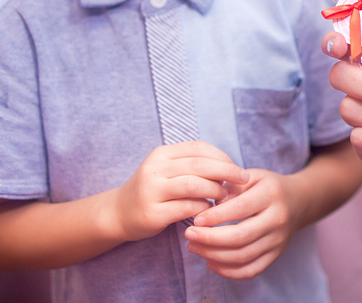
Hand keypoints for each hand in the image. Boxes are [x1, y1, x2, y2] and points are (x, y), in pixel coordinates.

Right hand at [112, 141, 248, 241]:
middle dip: (227, 171)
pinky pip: (187, 208)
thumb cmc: (153, 190)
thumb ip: (193, 165)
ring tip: (224, 196)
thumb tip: (231, 167)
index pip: (199, 147)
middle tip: (243, 179)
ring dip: (215, 190)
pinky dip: (203, 209)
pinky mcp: (153, 213)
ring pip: (194, 185)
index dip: (222, 156)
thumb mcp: (168, 169)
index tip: (236, 167)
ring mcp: (151, 191)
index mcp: (161, 153)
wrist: (118, 213)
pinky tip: (209, 211)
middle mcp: (155, 169)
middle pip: (200, 164)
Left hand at [184, 169, 296, 278]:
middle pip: (241, 237)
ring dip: (213, 255)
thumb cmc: (267, 186)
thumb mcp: (252, 176)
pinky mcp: (276, 255)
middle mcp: (277, 219)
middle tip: (189, 234)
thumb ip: (231, 186)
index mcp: (271, 195)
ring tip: (194, 247)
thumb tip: (209, 204)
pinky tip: (210, 262)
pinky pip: (251, 270)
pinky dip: (228, 271)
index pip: (241, 209)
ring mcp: (278, 240)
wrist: (298, 201)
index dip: (216, 216)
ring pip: (243, 256)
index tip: (195, 219)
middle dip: (210, 239)